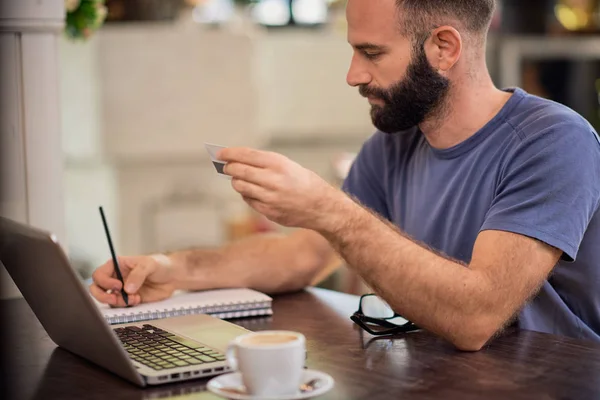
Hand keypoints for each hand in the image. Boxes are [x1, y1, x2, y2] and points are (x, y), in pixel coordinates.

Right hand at [89, 255, 176, 306]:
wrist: (173, 277)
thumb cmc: (160, 264)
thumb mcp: (149, 264)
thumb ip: (138, 274)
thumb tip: (127, 288)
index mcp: (116, 266)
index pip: (99, 274)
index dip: (104, 282)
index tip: (118, 285)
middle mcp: (116, 278)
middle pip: (96, 288)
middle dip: (102, 295)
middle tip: (115, 298)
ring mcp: (121, 290)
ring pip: (107, 300)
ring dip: (117, 302)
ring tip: (133, 298)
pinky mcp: (129, 299)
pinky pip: (120, 306)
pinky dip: (126, 306)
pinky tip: (137, 300)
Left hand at [218, 147, 347, 229]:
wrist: (321, 207)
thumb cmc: (304, 182)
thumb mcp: (288, 166)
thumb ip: (265, 164)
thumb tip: (238, 161)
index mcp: (279, 164)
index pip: (247, 155)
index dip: (230, 153)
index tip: (221, 153)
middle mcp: (273, 180)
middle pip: (239, 171)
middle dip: (230, 168)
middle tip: (227, 167)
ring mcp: (270, 197)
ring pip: (240, 187)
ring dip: (236, 181)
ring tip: (239, 179)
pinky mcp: (268, 211)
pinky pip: (249, 200)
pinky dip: (247, 194)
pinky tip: (252, 192)